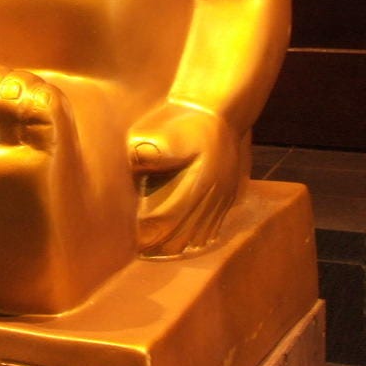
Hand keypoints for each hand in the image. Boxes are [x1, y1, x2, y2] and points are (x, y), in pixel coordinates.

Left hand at [128, 101, 240, 256]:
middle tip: (144, 254)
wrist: (220, 110)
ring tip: (161, 254)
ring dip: (183, 245)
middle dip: (165, 246)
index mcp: (200, 183)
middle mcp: (215, 195)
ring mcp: (225, 197)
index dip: (152, 233)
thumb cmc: (189, 121)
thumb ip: (154, 150)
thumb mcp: (169, 131)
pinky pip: (216, 224)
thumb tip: (136, 163)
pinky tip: (188, 245)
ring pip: (204, 232)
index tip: (136, 243)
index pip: (170, 218)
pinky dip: (200, 238)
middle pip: (188, 232)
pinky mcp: (230, 195)